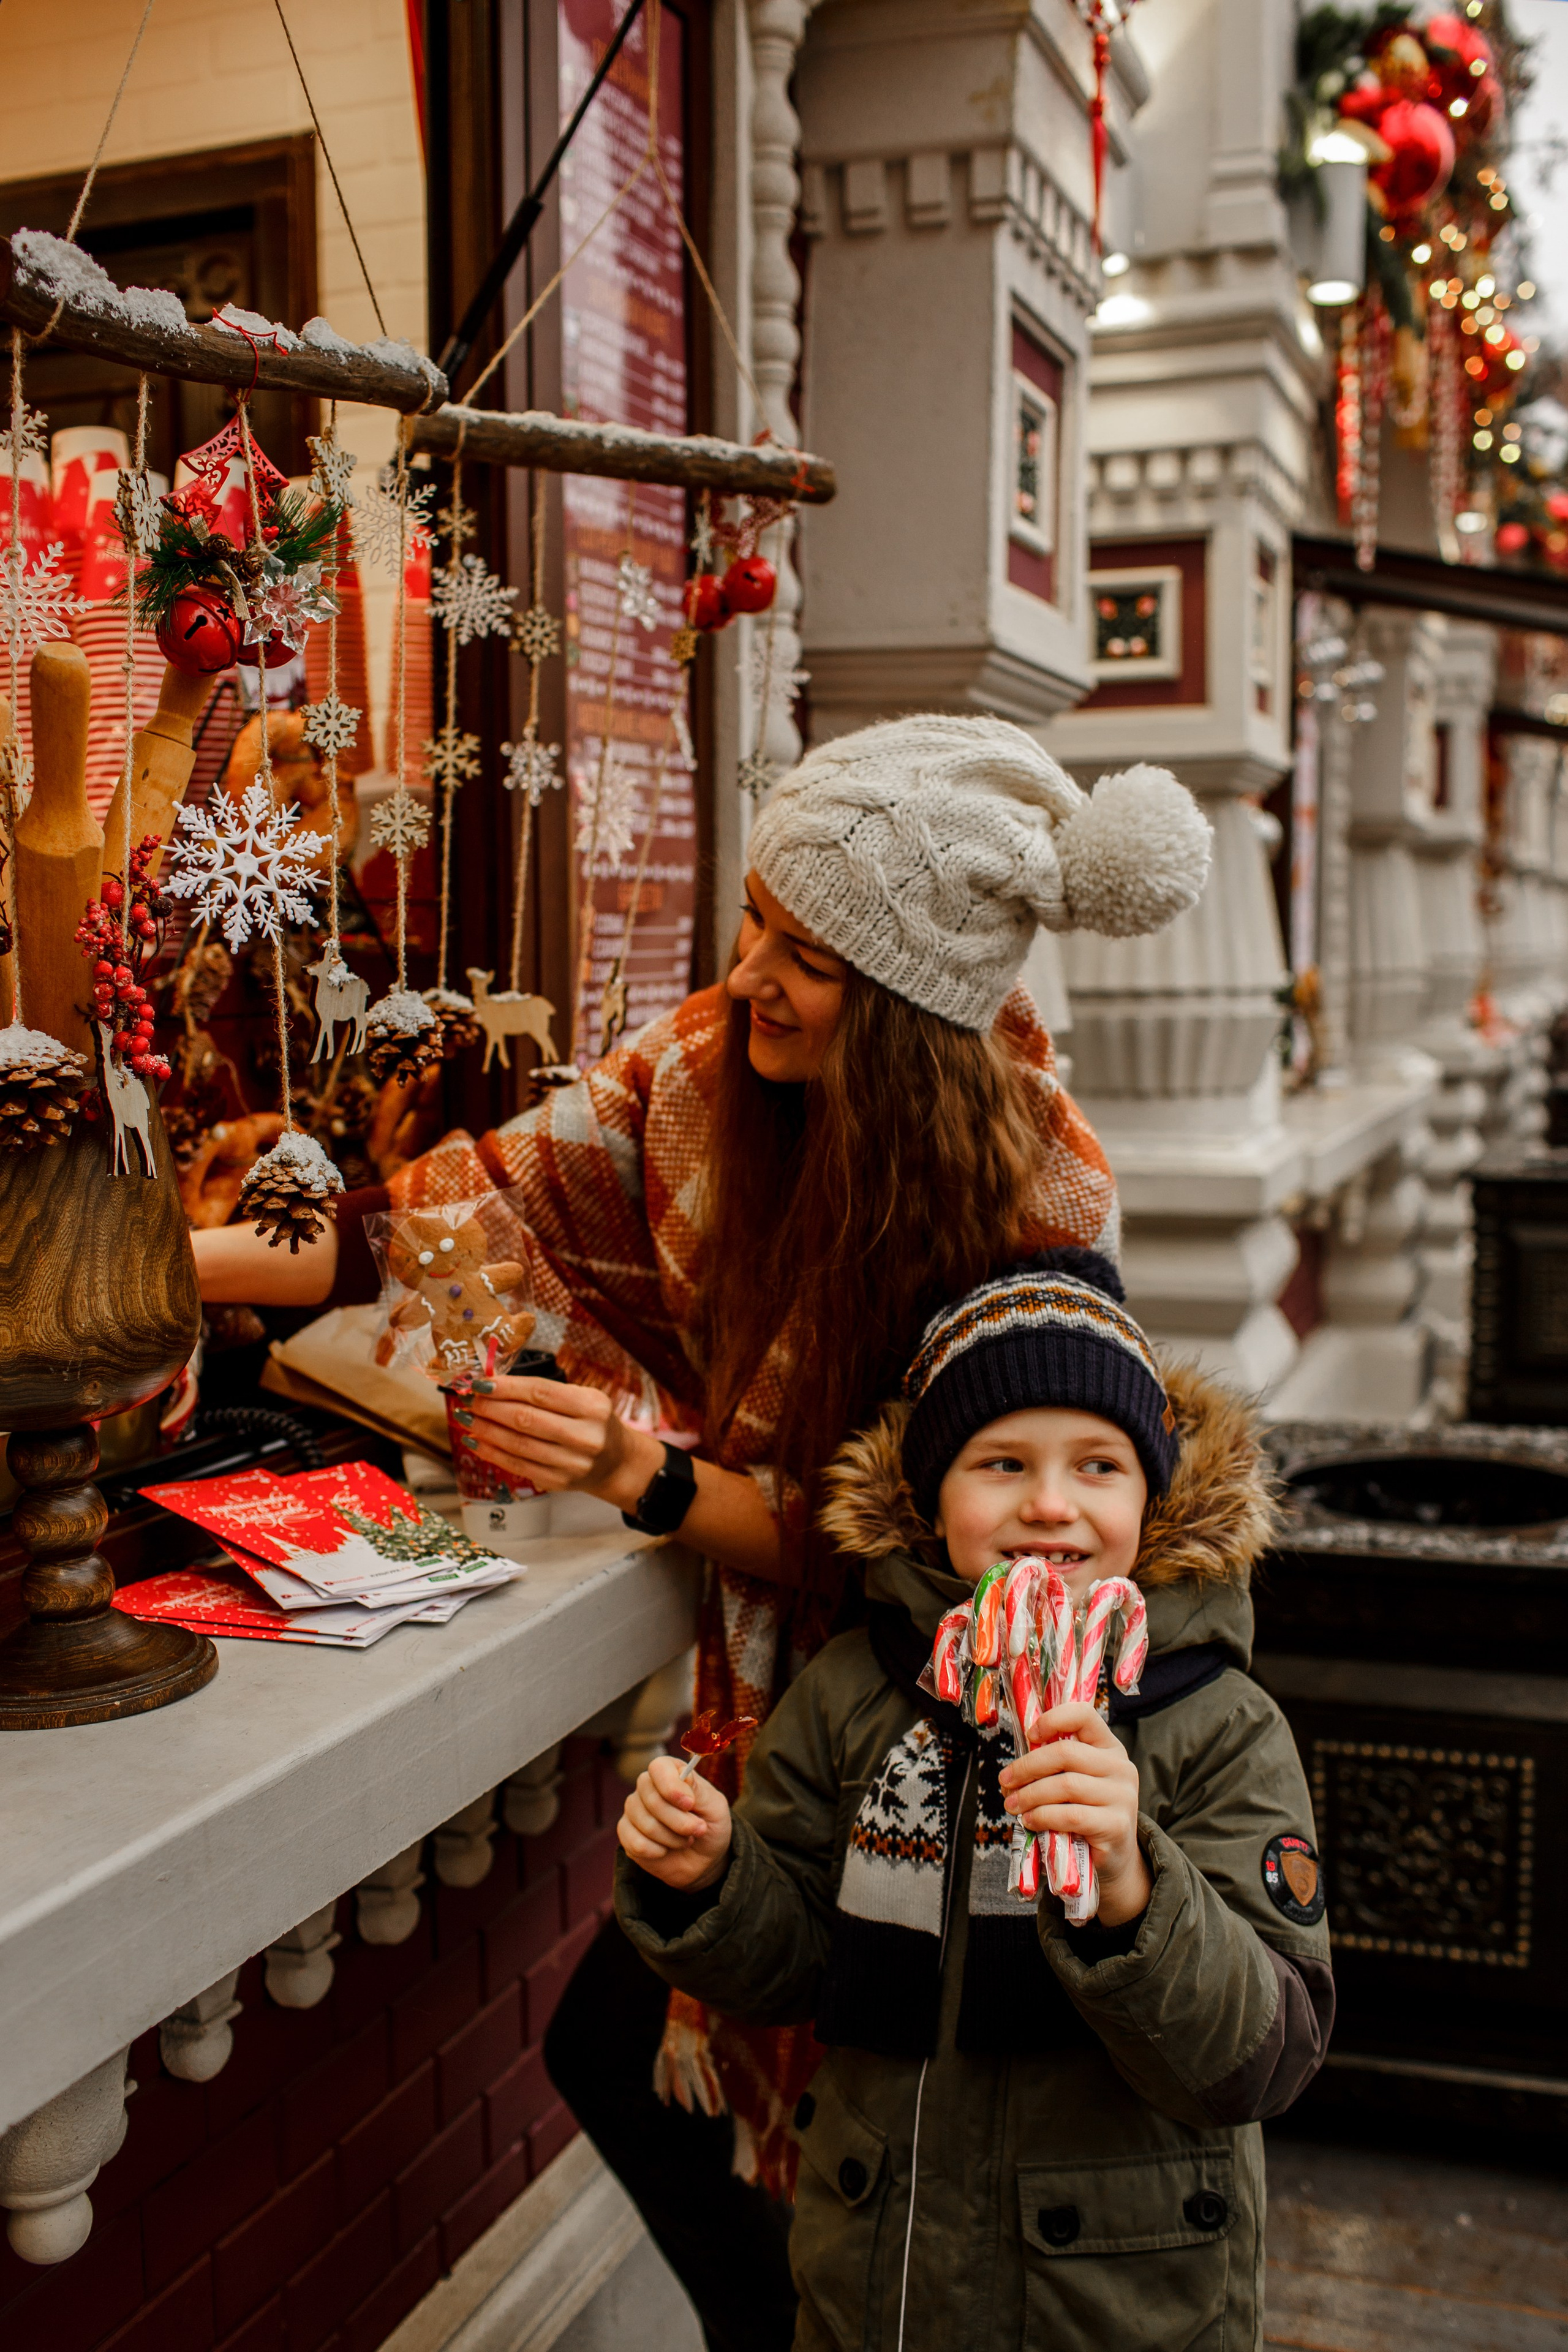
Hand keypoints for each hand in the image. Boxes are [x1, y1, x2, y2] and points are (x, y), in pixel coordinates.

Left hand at [459, 1375, 663, 1508]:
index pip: (540, 1392)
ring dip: (486, 1430)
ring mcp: (572, 1463)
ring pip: (518, 1444)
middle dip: (490, 1408)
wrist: (615, 1462)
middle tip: (469, 1399)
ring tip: (467, 1418)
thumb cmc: (592, 1423)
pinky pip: (518, 1465)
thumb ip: (545, 1392)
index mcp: (592, 1406)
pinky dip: (493, 1453)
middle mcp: (585, 1436)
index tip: (481, 1382)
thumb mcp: (583, 1398)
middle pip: (526, 1419)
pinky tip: (477, 1442)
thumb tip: (493, 1386)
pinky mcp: (558, 1482)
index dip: (506, 1387)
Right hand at [617, 1754, 731, 1890]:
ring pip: (646, 1825)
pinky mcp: (626, 1834)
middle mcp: (647, 1787)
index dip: (672, 1786)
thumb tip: (683, 1776)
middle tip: (698, 1829)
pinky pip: (636, 1844)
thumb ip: (698, 1790)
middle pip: (653, 1800)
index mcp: (670, 1772)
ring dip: (673, 1839)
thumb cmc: (710, 1826)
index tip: (690, 1804)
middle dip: (680, 1822)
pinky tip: (666, 1850)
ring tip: (685, 1840)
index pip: (659, 1768)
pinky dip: (658, 1852)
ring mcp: (634, 1810)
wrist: (703, 1859)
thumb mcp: (715, 1806)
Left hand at [1000, 1702, 1151, 1927]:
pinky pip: (1070, 1816)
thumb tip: (1013, 1769)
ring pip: (1065, 1785)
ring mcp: (1122, 1796)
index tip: (1030, 1735)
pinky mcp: (1116, 1825)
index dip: (1052, 1719)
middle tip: (1006, 1781)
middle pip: (1065, 1753)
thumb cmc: (1086, 1813)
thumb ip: (1054, 1767)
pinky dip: (1043, 1817)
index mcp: (1109, 1747)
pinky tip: (1030, 1821)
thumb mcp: (1074, 1781)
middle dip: (1027, 1767)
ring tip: (1013, 1805)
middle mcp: (1120, 1767)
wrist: (1115, 1857)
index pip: (1084, 1715)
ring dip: (1030, 1795)